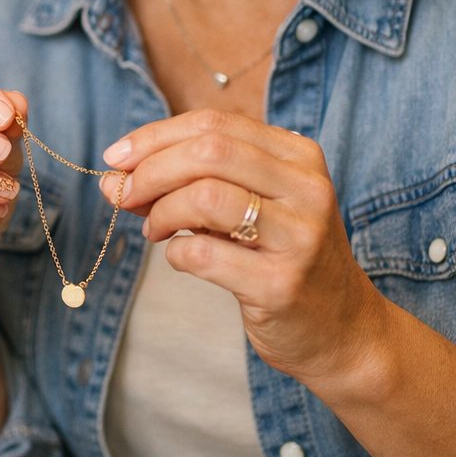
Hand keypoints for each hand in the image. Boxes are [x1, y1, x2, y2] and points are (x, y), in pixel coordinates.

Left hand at [106, 109, 387, 385]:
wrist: (342, 331)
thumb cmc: (281, 258)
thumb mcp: (244, 207)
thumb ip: (185, 183)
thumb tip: (112, 177)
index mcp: (299, 156)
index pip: (213, 124)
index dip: (155, 136)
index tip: (116, 156)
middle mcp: (307, 189)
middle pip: (208, 151)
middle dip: (151, 170)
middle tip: (124, 195)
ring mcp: (300, 236)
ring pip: (205, 195)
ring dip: (161, 211)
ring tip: (154, 229)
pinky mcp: (282, 284)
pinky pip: (203, 253)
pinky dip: (174, 252)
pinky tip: (179, 256)